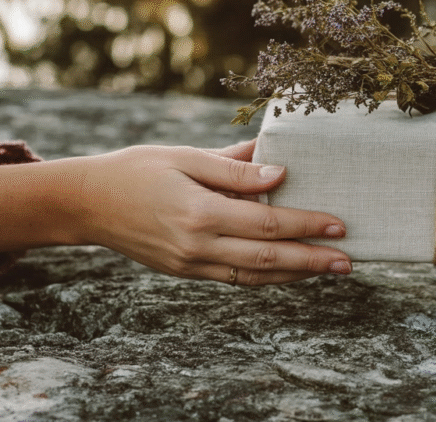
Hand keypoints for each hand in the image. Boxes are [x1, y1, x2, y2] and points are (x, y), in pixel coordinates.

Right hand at [71, 139, 351, 285]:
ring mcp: (190, 265)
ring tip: (329, 270)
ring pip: (255, 277)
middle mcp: (196, 246)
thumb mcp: (185, 156)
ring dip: (296, 276)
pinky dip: (267, 278)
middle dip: (312, 260)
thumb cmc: (138, 169)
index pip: (267, 225)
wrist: (87, 203)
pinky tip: (290, 272)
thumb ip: (233, 167)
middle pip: (268, 259)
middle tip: (348, 260)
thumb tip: (279, 172)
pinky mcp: (185, 272)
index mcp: (199, 213)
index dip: (306, 225)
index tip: (339, 224)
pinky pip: (235, 279)